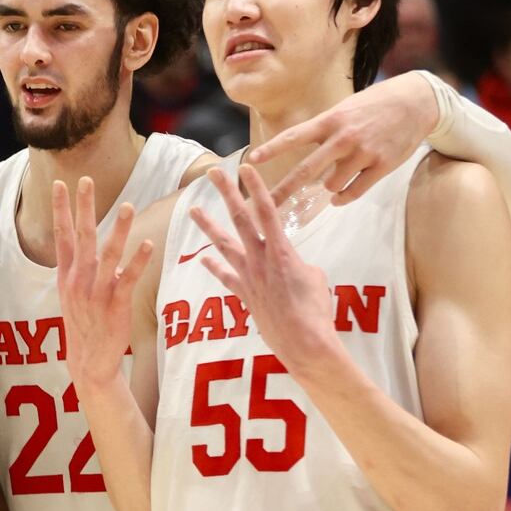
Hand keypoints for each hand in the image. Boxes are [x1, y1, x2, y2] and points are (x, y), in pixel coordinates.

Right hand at [53, 178, 149, 387]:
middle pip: (81, 237)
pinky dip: (138, 262)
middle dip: (83, 207)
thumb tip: (96, 251)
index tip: (60, 184)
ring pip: (108, 254)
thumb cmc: (84, 326)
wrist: (88, 362)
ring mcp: (96, 293)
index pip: (62, 235)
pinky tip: (148, 245)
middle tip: (85, 180)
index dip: (61, 209)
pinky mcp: (116, 306)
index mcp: (67, 275)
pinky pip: (128, 279)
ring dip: (119, 229)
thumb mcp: (72, 295)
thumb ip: (81, 271)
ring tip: (128, 205)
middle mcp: (78, 280)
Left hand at [189, 166, 336, 366]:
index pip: (267, 210)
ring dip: (208, 226)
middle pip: (240, 219)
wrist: (303, 342)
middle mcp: (260, 259)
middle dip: (226, 194)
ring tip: (194, 211)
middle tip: (213, 174)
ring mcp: (249, 276)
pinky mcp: (244, 294)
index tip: (246, 167)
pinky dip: (215, 267)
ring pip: (224, 245)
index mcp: (281, 250)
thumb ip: (299, 264)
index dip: (256, 187)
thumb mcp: (315, 277)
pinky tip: (203, 259)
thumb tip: (292, 266)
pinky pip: (227, 277)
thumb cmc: (317, 310)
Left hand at [252, 71, 439, 206]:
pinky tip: (338, 198)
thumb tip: (298, 150)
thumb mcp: (343, 109)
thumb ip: (321, 130)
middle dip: (284, 190)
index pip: (294, 136)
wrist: (416, 101)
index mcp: (330, 120)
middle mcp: (344, 137)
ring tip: (333, 178)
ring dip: (326, 187)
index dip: (272, 149)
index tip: (252, 161)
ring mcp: (364, 152)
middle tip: (265, 205)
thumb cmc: (373, 106)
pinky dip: (342, 198)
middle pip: (307, 170)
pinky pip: (354, 191)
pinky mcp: (382, 165)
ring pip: (331, 184)